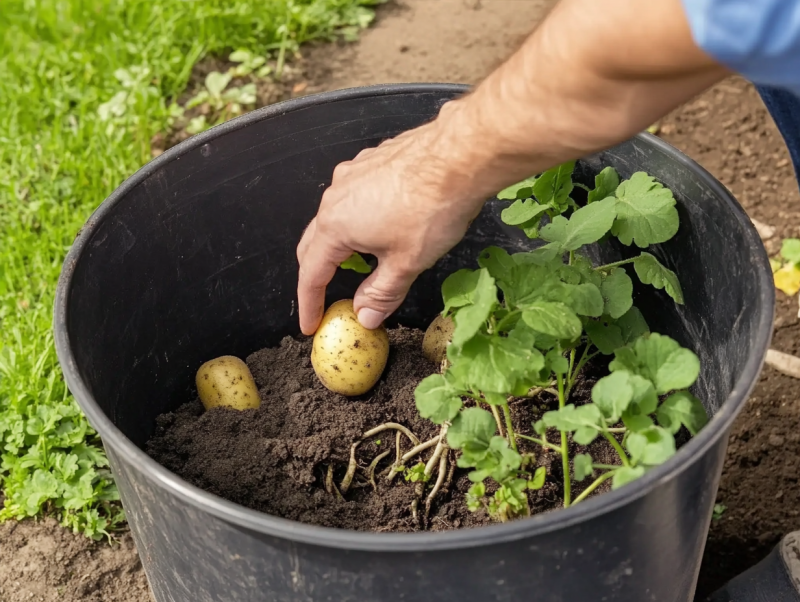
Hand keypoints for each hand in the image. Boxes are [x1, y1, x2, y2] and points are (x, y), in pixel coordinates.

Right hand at [296, 117, 486, 334]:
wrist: (461, 155)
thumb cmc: (432, 208)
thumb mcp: (406, 263)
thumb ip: (381, 293)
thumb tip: (365, 315)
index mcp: (336, 225)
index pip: (311, 273)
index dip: (310, 303)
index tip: (310, 324)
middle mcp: (336, 195)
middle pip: (315, 242)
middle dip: (318, 273)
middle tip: (327, 297)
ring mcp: (353, 173)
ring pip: (335, 215)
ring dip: (340, 243)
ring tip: (359, 264)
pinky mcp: (372, 161)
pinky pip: (355, 195)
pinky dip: (359, 217)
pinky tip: (383, 225)